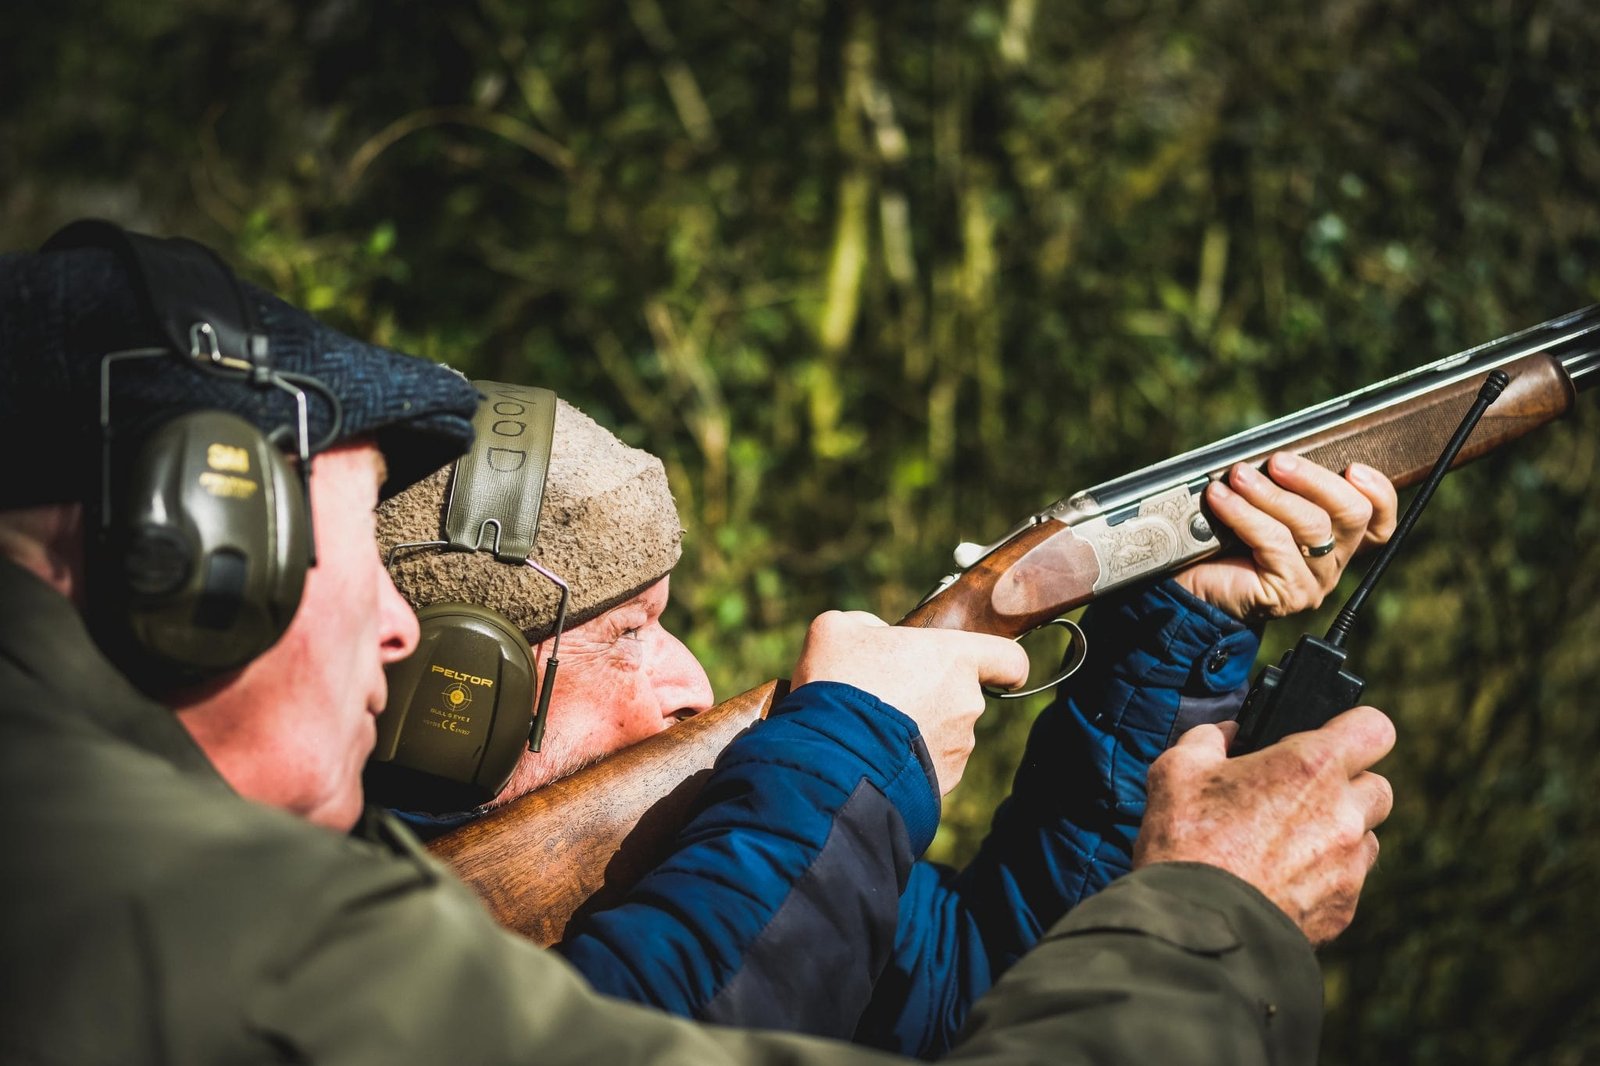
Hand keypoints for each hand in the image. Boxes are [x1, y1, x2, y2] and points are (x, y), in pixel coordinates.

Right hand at [791, 612, 1028, 793]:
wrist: (830, 755)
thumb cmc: (838, 682)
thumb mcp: (836, 630)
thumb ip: (867, 625)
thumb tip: (876, 636)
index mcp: (955, 658)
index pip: (1010, 659)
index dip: (1004, 664)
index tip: (991, 670)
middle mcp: (967, 703)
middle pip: (962, 696)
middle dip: (931, 696)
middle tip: (886, 697)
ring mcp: (958, 747)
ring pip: (946, 733)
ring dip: (918, 730)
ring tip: (872, 731)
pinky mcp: (943, 782)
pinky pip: (930, 765)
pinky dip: (909, 761)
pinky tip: (874, 756)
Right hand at [1132, 707, 1394, 944]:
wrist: (1197, 926)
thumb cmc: (1186, 841)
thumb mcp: (1176, 769)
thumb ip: (1209, 739)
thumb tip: (1227, 736)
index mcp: (1311, 766)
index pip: (1375, 727)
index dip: (1354, 729)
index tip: (1330, 738)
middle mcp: (1344, 813)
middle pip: (1378, 786)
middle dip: (1347, 786)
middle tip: (1299, 795)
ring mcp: (1350, 865)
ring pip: (1367, 837)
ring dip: (1339, 833)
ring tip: (1288, 843)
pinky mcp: (1344, 909)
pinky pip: (1348, 882)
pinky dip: (1324, 878)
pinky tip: (1280, 881)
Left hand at [1176, 454, 1397, 621]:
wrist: (1190, 585)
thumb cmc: (1225, 538)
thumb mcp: (1262, 503)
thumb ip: (1284, 483)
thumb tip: (1282, 452)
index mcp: (1337, 538)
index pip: (1379, 519)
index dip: (1378, 493)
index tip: (1353, 468)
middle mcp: (1334, 561)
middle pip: (1352, 515)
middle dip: (1314, 480)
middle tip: (1278, 461)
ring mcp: (1314, 581)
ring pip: (1311, 526)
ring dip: (1271, 494)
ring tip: (1238, 476)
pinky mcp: (1288, 593)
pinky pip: (1274, 543)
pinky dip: (1245, 514)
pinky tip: (1221, 499)